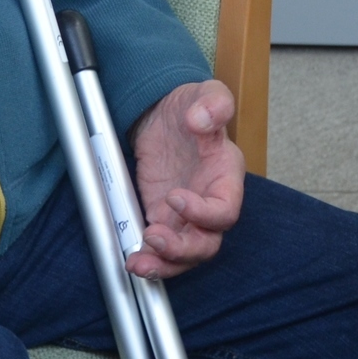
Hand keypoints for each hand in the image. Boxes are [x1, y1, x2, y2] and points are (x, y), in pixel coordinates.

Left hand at [129, 79, 244, 277]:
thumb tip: (203, 117)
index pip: (225, 210)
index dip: (203, 213)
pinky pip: (162, 249)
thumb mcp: (205, 94)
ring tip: (138, 262)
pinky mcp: (162, 217)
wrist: (165, 114)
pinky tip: (131, 259)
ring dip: (164, 263)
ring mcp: (186, 214)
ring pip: (185, 254)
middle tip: (153, 238)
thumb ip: (212, 103)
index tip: (174, 196)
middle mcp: (210, 202)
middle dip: (182, 249)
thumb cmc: (192, 107)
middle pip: (207, 243)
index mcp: (226, 177)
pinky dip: (149, 258)